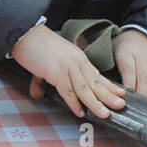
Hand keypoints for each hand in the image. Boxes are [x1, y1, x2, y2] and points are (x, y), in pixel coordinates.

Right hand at [11, 24, 125, 118]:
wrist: (25, 33)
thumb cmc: (34, 44)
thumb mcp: (46, 61)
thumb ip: (44, 79)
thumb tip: (38, 93)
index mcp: (77, 57)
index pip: (96, 74)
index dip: (109, 86)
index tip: (121, 94)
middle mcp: (76, 62)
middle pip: (95, 82)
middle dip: (109, 96)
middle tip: (121, 106)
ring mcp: (68, 67)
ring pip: (85, 89)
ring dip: (96, 103)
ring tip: (105, 113)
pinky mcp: (56, 72)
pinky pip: (68, 91)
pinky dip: (74, 103)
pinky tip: (80, 112)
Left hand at [113, 30, 146, 101]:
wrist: (139, 36)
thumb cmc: (122, 49)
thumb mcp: (112, 53)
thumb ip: (110, 68)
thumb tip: (109, 90)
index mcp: (126, 52)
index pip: (129, 71)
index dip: (129, 86)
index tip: (126, 99)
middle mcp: (143, 57)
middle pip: (144, 79)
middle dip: (142, 95)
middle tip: (138, 109)